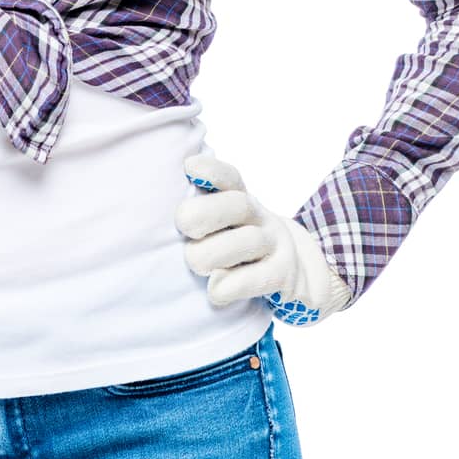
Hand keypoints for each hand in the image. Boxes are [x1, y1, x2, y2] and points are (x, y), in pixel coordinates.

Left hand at [175, 146, 351, 325]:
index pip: (230, 177)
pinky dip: (234, 285)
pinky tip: (215, 291)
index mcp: (240, 200)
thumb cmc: (239, 247)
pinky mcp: (283, 276)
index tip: (189, 168)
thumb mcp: (225, 224)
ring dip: (215, 251)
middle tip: (182, 224)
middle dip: (206, 212)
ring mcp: (275, 245)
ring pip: (249, 240)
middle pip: (239, 205)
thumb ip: (198, 216)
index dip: (211, 170)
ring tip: (194, 263)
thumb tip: (164, 209)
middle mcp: (260, 218)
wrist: (293, 274)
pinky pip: (261, 278)